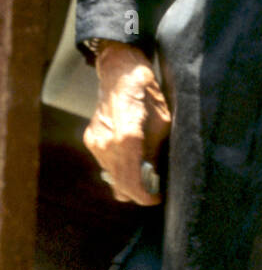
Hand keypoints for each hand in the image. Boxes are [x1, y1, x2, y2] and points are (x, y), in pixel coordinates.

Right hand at [83, 42, 170, 204]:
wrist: (120, 71)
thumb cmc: (146, 92)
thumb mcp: (162, 122)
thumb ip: (155, 152)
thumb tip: (156, 177)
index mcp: (126, 137)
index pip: (131, 181)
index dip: (145, 196)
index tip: (157, 198)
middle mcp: (106, 143)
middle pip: (119, 184)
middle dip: (137, 191)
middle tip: (155, 189)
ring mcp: (95, 142)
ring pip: (111, 177)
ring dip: (128, 181)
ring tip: (147, 173)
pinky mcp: (91, 139)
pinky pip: (106, 164)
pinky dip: (119, 169)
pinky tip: (133, 160)